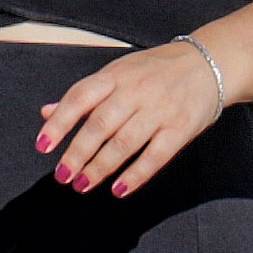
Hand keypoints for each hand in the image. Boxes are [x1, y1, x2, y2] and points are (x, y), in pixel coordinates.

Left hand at [33, 38, 226, 199]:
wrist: (210, 63)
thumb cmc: (156, 71)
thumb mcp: (118, 73)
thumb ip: (84, 95)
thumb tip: (46, 112)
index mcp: (116, 75)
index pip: (80, 97)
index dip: (59, 122)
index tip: (43, 145)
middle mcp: (136, 91)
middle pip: (100, 124)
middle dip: (78, 153)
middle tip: (62, 175)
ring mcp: (160, 110)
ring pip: (124, 142)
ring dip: (101, 167)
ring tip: (82, 185)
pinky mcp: (181, 128)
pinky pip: (156, 155)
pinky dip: (136, 174)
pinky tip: (119, 189)